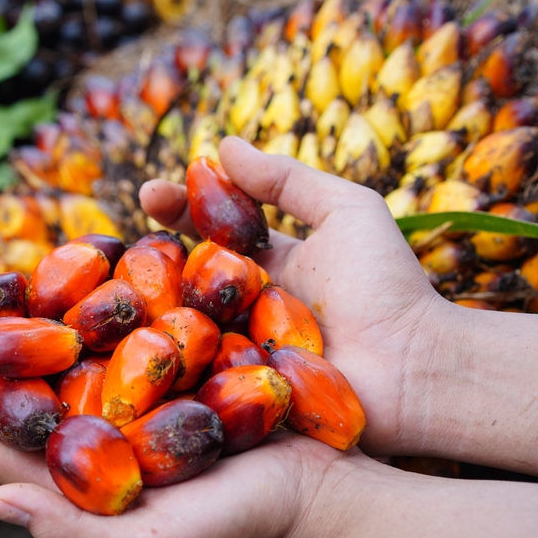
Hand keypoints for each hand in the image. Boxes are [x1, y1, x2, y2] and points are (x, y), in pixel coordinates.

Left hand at [0, 294, 351, 537]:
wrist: (322, 491)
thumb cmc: (243, 526)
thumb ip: (77, 531)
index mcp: (71, 485)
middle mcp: (85, 442)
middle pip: (9, 392)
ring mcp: (119, 404)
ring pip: (52, 359)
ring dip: (18, 318)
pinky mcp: (157, 375)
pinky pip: (110, 335)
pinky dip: (84, 304)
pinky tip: (73, 269)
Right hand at [141, 137, 449, 456]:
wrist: (415, 368)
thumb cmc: (386, 285)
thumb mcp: (345, 211)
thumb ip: (288, 178)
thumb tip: (223, 144)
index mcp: (272, 261)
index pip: (213, 227)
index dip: (179, 208)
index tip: (148, 193)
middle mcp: (250, 303)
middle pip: (188, 274)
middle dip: (151, 257)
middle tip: (122, 245)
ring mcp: (242, 349)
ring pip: (184, 324)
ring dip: (151, 305)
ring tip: (122, 287)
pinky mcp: (238, 393)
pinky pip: (196, 371)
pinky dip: (168, 354)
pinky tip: (135, 338)